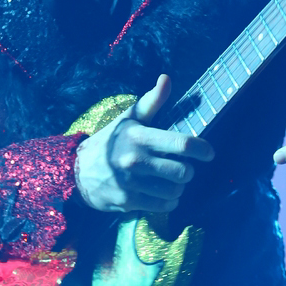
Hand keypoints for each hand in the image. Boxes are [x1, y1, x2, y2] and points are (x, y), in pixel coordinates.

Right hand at [74, 74, 213, 213]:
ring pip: (175, 191)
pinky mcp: (128, 201)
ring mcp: (132, 183)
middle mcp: (136, 160)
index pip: (182, 143)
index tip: (209, 153)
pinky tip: (163, 195)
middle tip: (183, 168)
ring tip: (172, 182)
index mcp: (140, 137)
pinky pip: (162, 206)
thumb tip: (167, 79)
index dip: (202, 149)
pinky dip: (168, 202)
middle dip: (189, 171)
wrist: (77, 171)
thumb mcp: (128, 119)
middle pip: (183, 171)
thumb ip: (151, 101)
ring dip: (178, 187)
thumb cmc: (110, 142)